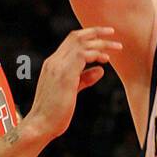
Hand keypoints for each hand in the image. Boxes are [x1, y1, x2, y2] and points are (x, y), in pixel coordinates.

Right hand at [27, 27, 121, 142]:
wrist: (40, 125)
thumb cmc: (54, 113)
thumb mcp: (71, 92)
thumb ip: (84, 79)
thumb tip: (100, 70)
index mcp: (53, 64)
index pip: (70, 42)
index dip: (88, 38)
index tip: (103, 41)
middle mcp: (54, 62)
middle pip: (75, 36)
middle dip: (96, 32)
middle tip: (112, 32)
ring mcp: (58, 67)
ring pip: (81, 43)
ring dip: (101, 43)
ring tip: (117, 47)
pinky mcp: (65, 75)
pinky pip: (83, 55)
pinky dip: (96, 54)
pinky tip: (106, 59)